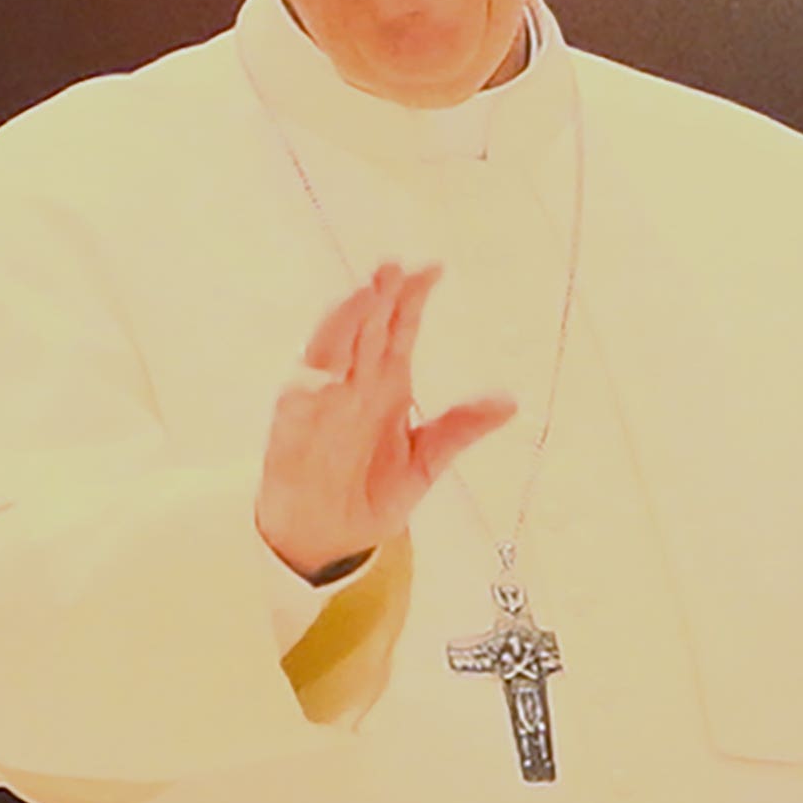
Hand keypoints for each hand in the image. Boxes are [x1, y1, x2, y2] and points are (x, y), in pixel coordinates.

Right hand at [251, 262, 514, 581]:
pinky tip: (329, 371)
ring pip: (331, 351)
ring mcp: (322, 402)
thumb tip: (508, 401)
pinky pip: (302, 400)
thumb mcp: (425, 462)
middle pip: (364, 328)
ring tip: (361, 297)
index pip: (399, 329)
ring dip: (343, 323)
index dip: (412, 299)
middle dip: (377, 297)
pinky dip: (314, 382)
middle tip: (392, 265)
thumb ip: (459, 428)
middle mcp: (353, 383)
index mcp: (387, 384)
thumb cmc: (369, 492)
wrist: (327, 537)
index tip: (432, 269)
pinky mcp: (294, 428)